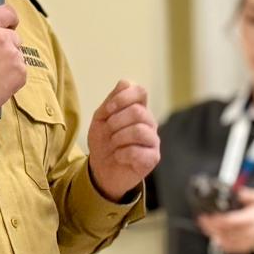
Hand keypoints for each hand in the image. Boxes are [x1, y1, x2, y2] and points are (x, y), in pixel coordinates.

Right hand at [0, 0, 25, 115]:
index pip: (9, 12)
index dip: (9, 20)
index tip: (7, 26)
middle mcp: (3, 38)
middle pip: (14, 37)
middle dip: (5, 45)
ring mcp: (14, 56)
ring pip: (17, 55)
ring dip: (9, 61)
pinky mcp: (21, 74)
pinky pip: (21, 71)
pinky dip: (12, 76)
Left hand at [86, 80, 159, 200]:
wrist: (100, 170)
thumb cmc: (103, 143)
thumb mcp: (100, 119)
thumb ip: (111, 102)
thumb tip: (125, 83)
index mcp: (138, 109)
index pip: (140, 91)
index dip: (123, 98)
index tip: (108, 110)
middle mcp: (149, 122)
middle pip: (137, 111)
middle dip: (115, 122)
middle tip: (109, 132)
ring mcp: (153, 140)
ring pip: (139, 130)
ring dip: (118, 138)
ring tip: (114, 145)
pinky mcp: (153, 158)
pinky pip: (137, 151)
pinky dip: (121, 154)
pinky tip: (119, 157)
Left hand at [196, 187, 253, 253]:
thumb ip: (248, 194)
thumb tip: (238, 192)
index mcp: (252, 219)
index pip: (230, 221)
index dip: (216, 219)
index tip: (207, 215)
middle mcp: (249, 232)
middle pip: (224, 231)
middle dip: (210, 225)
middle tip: (202, 219)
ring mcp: (246, 242)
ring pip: (224, 240)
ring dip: (212, 233)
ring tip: (205, 226)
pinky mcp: (244, 248)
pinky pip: (228, 248)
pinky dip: (219, 242)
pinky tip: (213, 235)